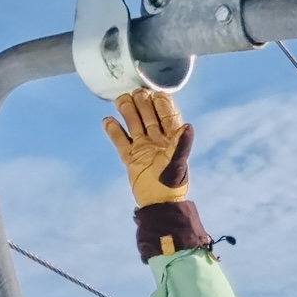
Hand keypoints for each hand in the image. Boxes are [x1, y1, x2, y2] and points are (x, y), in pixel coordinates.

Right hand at [105, 88, 210, 262]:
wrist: (158, 204)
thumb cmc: (172, 184)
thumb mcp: (178, 163)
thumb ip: (182, 144)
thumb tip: (188, 126)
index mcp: (173, 139)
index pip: (167, 115)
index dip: (162, 103)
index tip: (155, 92)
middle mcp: (157, 140)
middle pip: (148, 116)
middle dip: (142, 104)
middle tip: (135, 93)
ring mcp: (143, 148)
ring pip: (133, 125)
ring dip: (127, 112)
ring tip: (120, 100)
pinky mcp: (130, 158)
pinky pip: (121, 141)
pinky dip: (114, 131)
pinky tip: (108, 121)